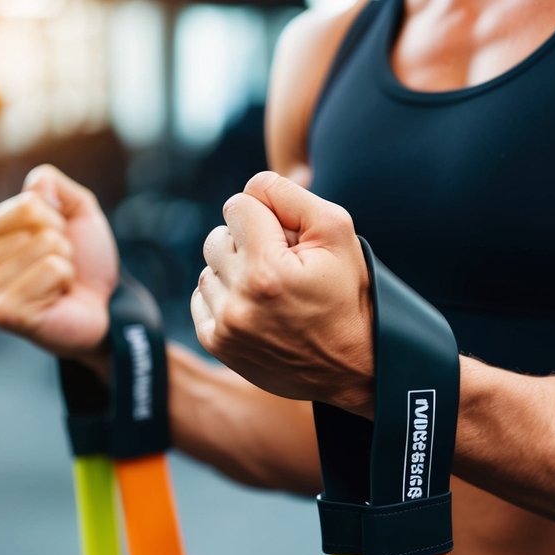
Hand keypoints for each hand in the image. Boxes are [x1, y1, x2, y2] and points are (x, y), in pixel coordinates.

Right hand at [0, 165, 118, 359]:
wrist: (103, 308)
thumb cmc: (83, 264)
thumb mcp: (77, 214)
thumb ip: (55, 186)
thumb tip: (37, 182)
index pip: (28, 205)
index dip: (56, 221)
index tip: (56, 246)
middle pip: (36, 226)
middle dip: (61, 246)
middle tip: (57, 270)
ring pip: (45, 247)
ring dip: (63, 265)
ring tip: (56, 285)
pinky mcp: (3, 312)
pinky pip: (51, 270)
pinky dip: (63, 282)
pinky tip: (54, 300)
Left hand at [192, 171, 373, 414]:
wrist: (353, 367)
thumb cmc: (348, 295)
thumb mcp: (337, 232)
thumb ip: (290, 195)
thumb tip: (251, 188)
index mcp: (266, 269)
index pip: (238, 205)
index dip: (267, 215)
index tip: (289, 239)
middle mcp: (239, 300)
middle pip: (217, 236)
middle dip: (248, 243)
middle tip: (283, 266)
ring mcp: (225, 326)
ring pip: (209, 268)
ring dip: (235, 271)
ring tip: (271, 289)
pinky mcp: (217, 345)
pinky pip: (201, 299)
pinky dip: (225, 297)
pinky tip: (257, 307)